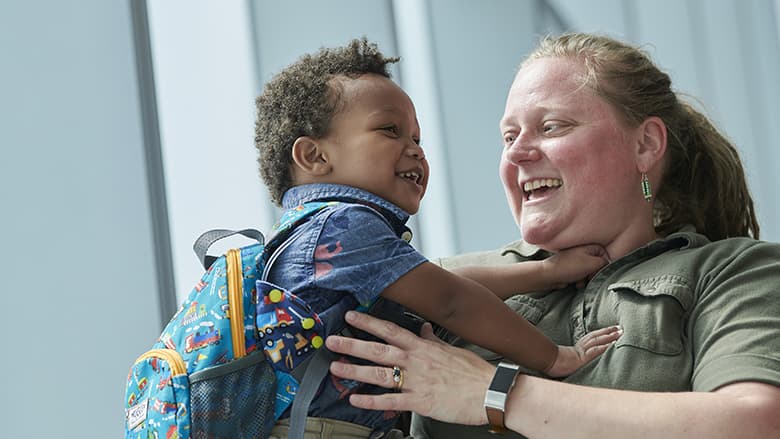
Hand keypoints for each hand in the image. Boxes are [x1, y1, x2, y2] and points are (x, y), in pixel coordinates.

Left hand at [326, 310, 495, 424]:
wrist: (490, 392)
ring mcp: (416, 381)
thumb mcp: (451, 349)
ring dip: (355, 370)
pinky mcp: (420, 401)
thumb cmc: (474, 372)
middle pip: (378, 349)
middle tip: (332, 340)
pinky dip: (371, 400)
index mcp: (423, 346)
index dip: (369, 321)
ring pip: (379, 373)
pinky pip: (390, 401)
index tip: (351, 316)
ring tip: (336, 367)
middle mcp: (416, 361)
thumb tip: (424, 328)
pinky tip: (355, 398)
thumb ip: (432, 339)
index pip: (390, 329)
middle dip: (352, 343)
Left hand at [542, 244, 609, 288]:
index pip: (605, 255)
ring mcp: (577, 259)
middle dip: (593, 273)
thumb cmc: (569, 267)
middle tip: (588, 276)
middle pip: (597, 265)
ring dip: (586, 278)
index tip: (598, 270)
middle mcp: (583, 251)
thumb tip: (607, 265)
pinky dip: (580, 280)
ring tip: (580, 280)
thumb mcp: (593, 263)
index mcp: (589, 246)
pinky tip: (575, 282)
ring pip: (590, 271)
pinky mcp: (572, 268)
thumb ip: (604, 263)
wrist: (550, 275)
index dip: (603, 265)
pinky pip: (582, 275)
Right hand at [545, 325, 621, 376]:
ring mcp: (582, 352)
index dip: (602, 333)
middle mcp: (581, 347)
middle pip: (596, 336)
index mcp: (578, 347)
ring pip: (597, 341)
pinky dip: (603, 347)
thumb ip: (573, 356)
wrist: (548, 364)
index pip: (592, 337)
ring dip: (609, 337)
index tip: (612, 329)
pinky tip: (611, 345)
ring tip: (619, 333)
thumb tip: (577, 356)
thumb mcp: (565, 358)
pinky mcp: (582, 358)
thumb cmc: (554, 362)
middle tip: (620, 328)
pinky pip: (594, 351)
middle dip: (609, 331)